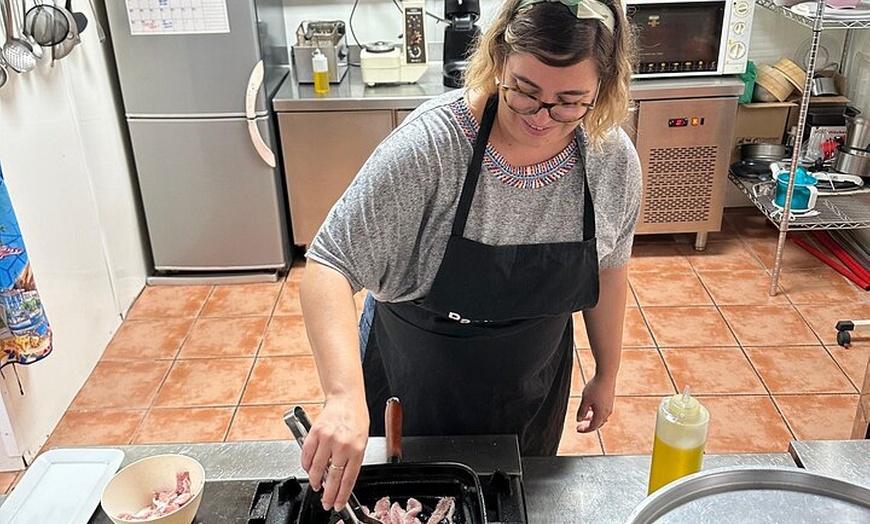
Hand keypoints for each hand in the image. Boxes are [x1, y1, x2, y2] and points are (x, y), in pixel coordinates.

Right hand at [300, 396, 369, 511]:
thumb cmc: (356, 418)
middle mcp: (342, 444)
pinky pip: (307, 455)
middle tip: (325, 502)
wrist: (346, 398)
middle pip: (332, 477)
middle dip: (327, 494)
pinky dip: (306, 465)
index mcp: (357, 448)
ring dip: (315, 480)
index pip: (348, 479)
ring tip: (317, 485)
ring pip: (317, 468)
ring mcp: (327, 438)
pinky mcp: (314, 432)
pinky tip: (309, 469)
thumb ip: (352, 460)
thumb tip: (342, 479)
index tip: (338, 504)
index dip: (342, 495)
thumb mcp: (362, 441)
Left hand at [576, 374, 615, 432]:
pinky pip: (603, 410)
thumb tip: (579, 419)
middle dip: (588, 424)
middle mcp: (607, 412)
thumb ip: (582, 411)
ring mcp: (609, 406)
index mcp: (601, 414)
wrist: (606, 376)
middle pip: (598, 423)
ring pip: (600, 416)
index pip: (593, 427)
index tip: (578, 429)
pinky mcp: (610, 400)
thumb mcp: (585, 400)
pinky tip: (591, 406)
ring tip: (584, 414)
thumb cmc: (596, 387)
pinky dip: (596, 411)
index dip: (585, 429)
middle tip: (580, 424)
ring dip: (592, 417)